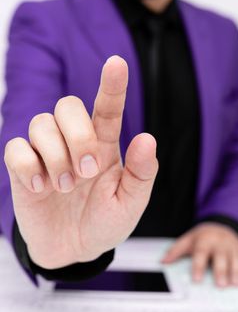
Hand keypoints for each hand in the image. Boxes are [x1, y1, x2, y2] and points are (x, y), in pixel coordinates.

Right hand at [4, 56, 157, 268]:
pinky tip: (42, 189)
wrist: (75, 249)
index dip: (112, 85)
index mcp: (105, 146)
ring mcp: (48, 154)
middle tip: (87, 172)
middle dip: (78, 135)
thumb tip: (147, 138)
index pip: (108, 108)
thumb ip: (141, 173)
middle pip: (68, 106)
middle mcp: (75, 142)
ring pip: (41, 123)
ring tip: (66, 187)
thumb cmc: (105, 222)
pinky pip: (16, 149)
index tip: (117, 62)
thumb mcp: (130, 203)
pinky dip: (30, 168)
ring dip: (57, 156)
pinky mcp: (23, 169)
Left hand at [162, 223, 237, 287]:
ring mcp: (233, 247)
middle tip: (220, 284)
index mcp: (206, 240)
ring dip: (237, 271)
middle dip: (221, 270)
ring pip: (236, 259)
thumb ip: (176, 250)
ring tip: (236, 284)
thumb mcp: (188, 239)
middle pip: (221, 257)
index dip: (198, 266)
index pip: (201, 253)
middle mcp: (220, 243)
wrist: (221, 224)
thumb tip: (163, 261)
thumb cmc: (203, 236)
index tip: (196, 279)